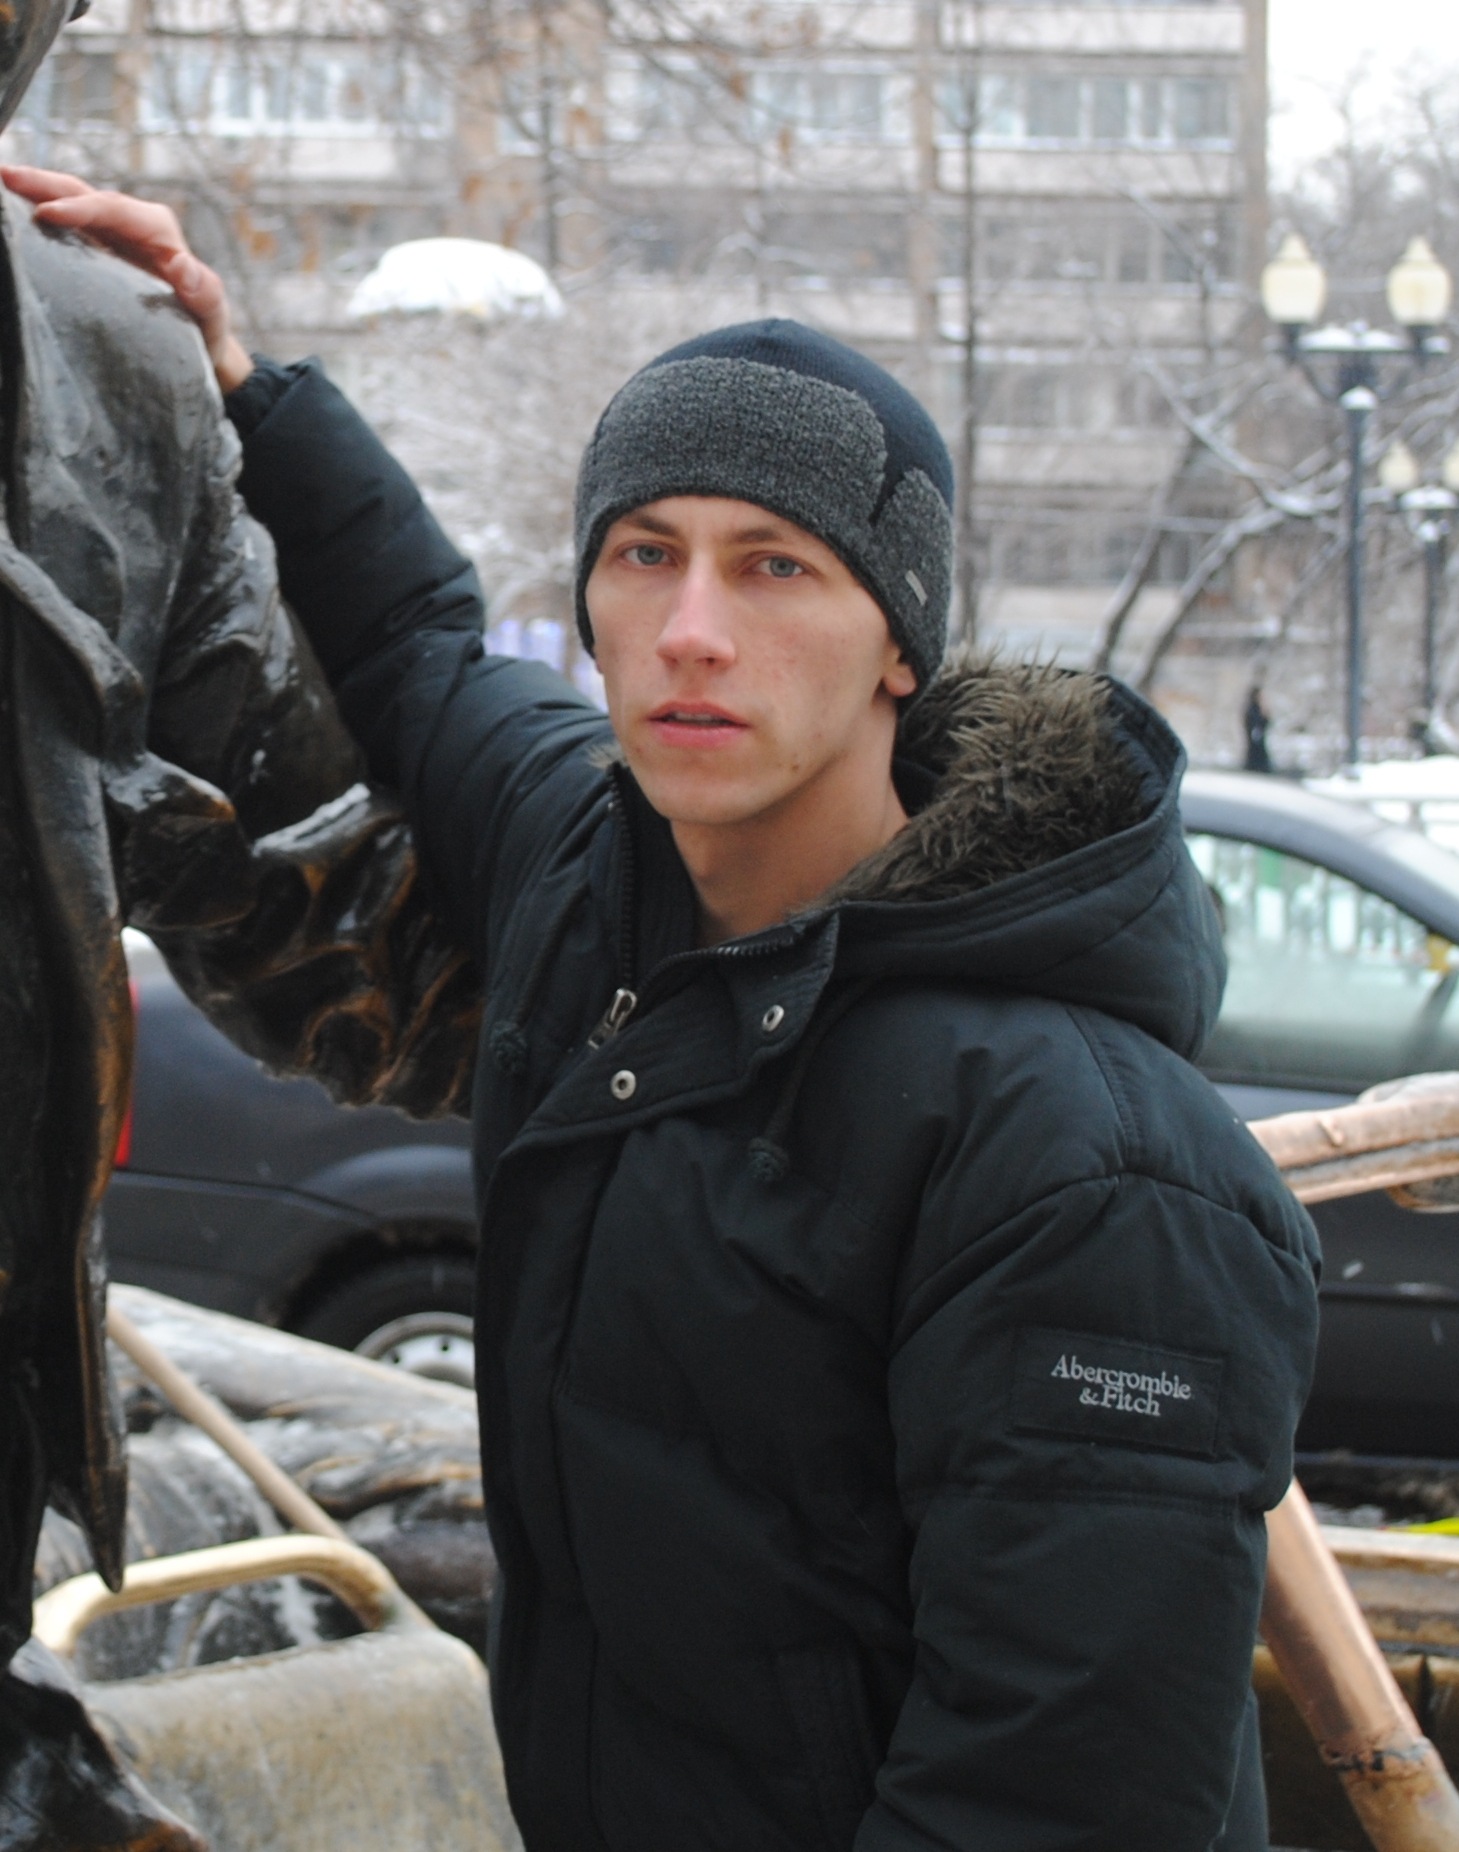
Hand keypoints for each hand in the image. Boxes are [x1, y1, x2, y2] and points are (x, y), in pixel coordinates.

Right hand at [0, 165, 253, 393]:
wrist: (199, 345)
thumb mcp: (211, 317)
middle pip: (85, 194)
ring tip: (2, 183)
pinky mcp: (95, 250)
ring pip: (69, 203)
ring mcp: (110, 235)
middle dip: (46, 184)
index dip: (81, 208)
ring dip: (34, 192)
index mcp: (158, 231)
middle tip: (7, 176)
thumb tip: (183, 266)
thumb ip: (205, 293)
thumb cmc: (205, 330)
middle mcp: (132, 224)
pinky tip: (11, 215)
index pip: (115, 209)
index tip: (48, 214)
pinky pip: (64, 228)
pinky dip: (36, 214)